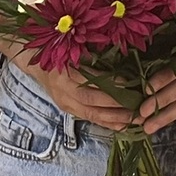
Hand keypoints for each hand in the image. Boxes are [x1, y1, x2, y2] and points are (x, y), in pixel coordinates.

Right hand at [18, 55, 135, 130]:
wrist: (37, 66)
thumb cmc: (60, 53)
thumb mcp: (73, 49)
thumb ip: (92, 55)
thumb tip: (123, 57)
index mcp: (64, 71)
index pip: (90, 80)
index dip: (110, 83)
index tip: (131, 83)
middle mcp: (62, 90)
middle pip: (91, 101)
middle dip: (117, 106)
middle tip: (139, 106)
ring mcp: (65, 103)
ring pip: (91, 114)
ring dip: (116, 118)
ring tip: (136, 119)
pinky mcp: (69, 111)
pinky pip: (90, 119)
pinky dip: (107, 124)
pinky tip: (123, 126)